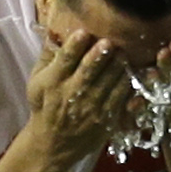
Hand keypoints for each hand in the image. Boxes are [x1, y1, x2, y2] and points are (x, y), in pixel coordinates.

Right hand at [25, 29, 133, 165]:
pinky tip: (134, 74)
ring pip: (108, 85)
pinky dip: (129, 87)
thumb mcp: (37, 81)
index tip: (83, 32)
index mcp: (52, 82)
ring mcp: (90, 109)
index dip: (73, 47)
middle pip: (88, 72)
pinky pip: (120, 100)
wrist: (54, 143)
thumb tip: (56, 28)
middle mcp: (70, 95)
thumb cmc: (45, 105)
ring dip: (117, 68)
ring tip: (124, 54)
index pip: (64, 61)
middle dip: (99, 56)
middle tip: (109, 42)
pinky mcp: (105, 119)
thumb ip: (48, 56)